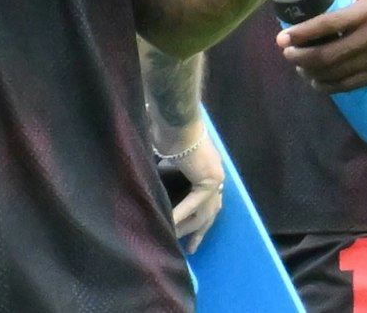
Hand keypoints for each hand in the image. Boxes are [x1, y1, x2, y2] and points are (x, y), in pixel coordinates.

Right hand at [162, 127, 224, 253]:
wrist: (175, 119)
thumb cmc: (168, 130)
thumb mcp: (167, 155)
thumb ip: (166, 169)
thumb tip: (151, 177)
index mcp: (208, 168)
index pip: (207, 199)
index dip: (200, 216)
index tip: (191, 231)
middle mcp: (216, 174)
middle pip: (211, 211)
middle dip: (200, 230)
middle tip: (192, 248)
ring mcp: (215, 178)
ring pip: (205, 212)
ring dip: (191, 228)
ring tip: (178, 242)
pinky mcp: (209, 180)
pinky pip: (195, 204)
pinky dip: (181, 214)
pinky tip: (170, 225)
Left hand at [277, 0, 366, 93]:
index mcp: (365, 11)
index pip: (323, 25)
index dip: (298, 35)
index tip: (281, 39)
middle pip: (326, 56)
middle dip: (299, 58)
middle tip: (287, 54)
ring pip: (336, 74)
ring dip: (312, 74)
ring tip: (300, 67)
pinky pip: (352, 84)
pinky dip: (330, 86)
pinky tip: (319, 82)